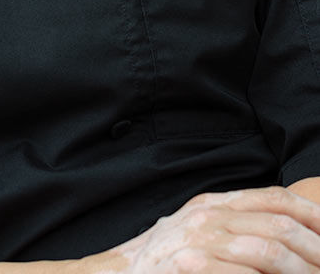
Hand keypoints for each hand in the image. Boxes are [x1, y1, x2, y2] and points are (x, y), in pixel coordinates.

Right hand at [112, 186, 319, 271]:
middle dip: (316, 249)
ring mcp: (198, 243)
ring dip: (301, 271)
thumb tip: (280, 234)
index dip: (310, 214)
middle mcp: (209, 216)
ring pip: (268, 252)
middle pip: (279, 225)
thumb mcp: (196, 231)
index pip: (274, 198)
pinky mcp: (190, 268)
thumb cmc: (160, 261)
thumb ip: (231, 225)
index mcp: (214, 203)